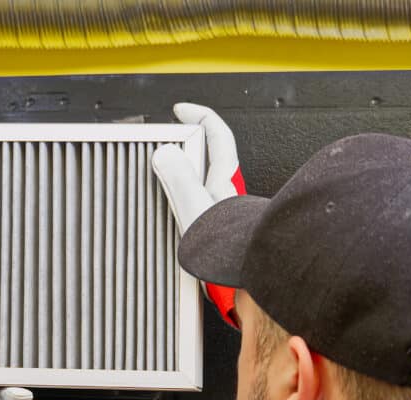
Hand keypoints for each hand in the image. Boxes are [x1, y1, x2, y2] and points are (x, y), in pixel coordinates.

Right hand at [151, 103, 246, 325]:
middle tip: (164, 145)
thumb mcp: (196, 208)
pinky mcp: (218, 230)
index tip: (180, 109)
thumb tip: (165, 153)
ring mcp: (223, 210)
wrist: (248, 278)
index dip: (199, 115)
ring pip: (202, 182)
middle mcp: (226, 191)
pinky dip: (184, 203)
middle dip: (187, 147)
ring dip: (183, 178)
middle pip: (209, 156)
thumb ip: (179, 179)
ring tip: (161, 180)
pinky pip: (197, 206)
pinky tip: (172, 215)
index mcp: (223, 178)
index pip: (217, 133)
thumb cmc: (230, 248)